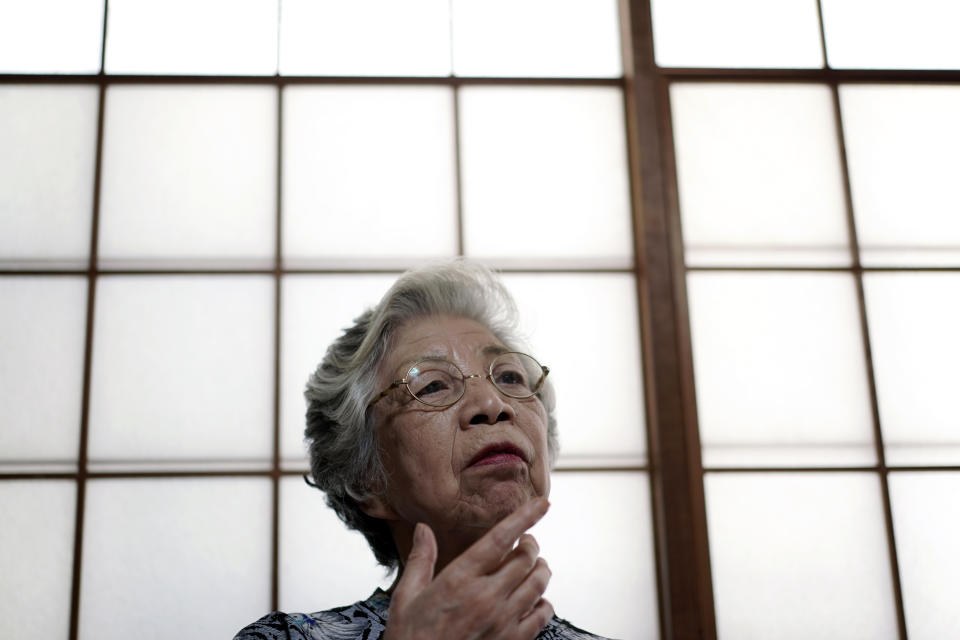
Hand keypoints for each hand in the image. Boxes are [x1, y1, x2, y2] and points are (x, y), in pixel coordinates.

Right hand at [384, 498, 553, 639]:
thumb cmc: (411, 638)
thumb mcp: (406, 597)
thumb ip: (420, 560)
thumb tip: (423, 529)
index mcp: (459, 579)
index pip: (500, 538)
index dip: (524, 518)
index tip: (541, 504)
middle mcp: (486, 597)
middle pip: (526, 559)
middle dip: (531, 544)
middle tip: (528, 542)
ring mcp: (502, 622)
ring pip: (538, 584)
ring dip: (540, 569)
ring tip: (535, 565)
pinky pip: (542, 616)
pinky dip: (544, 602)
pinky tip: (536, 599)